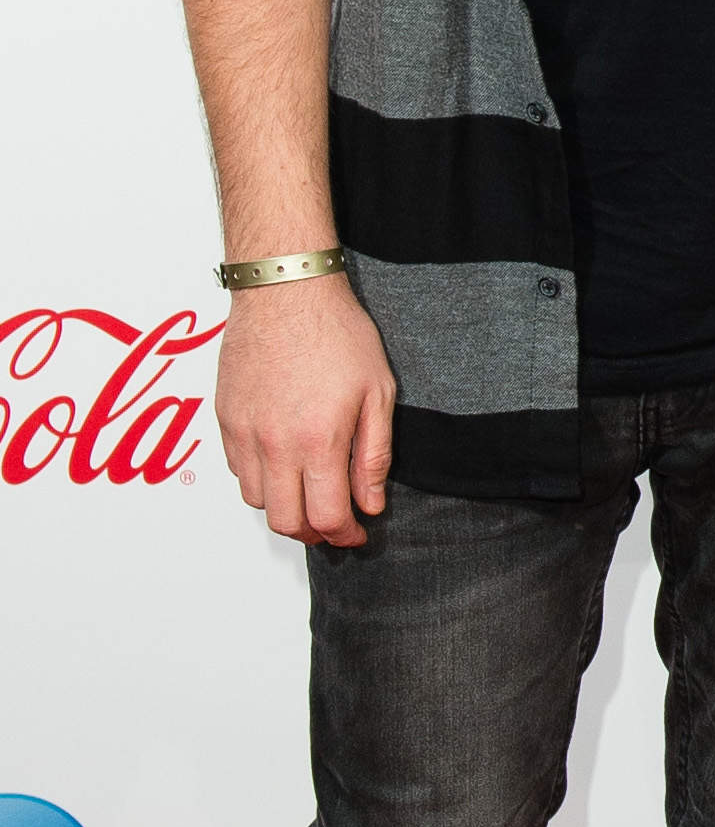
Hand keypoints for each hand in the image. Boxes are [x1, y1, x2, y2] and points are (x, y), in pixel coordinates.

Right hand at [216, 278, 396, 546]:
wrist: (285, 290)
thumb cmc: (337, 333)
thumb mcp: (377, 392)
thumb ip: (373, 455)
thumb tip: (370, 503)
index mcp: (318, 441)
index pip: (327, 516)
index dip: (345, 536)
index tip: (356, 534)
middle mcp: (275, 445)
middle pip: (287, 521)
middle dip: (314, 532)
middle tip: (334, 522)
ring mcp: (245, 433)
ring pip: (258, 501)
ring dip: (285, 507)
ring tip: (309, 492)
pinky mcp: (225, 418)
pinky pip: (237, 471)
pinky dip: (261, 480)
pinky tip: (284, 463)